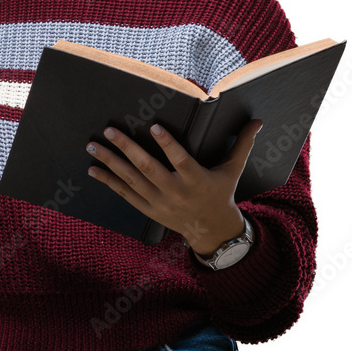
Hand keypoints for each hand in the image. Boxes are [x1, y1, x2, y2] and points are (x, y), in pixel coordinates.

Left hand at [85, 118, 262, 255]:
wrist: (210, 230)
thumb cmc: (221, 192)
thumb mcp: (233, 170)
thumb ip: (242, 144)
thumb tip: (258, 121)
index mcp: (197, 180)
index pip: (180, 160)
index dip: (167, 144)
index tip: (152, 127)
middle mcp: (176, 192)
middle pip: (148, 168)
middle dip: (127, 148)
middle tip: (110, 130)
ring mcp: (159, 202)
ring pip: (131, 180)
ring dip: (110, 163)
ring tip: (93, 146)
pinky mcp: (148, 209)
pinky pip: (125, 194)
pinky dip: (109, 182)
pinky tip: (93, 169)